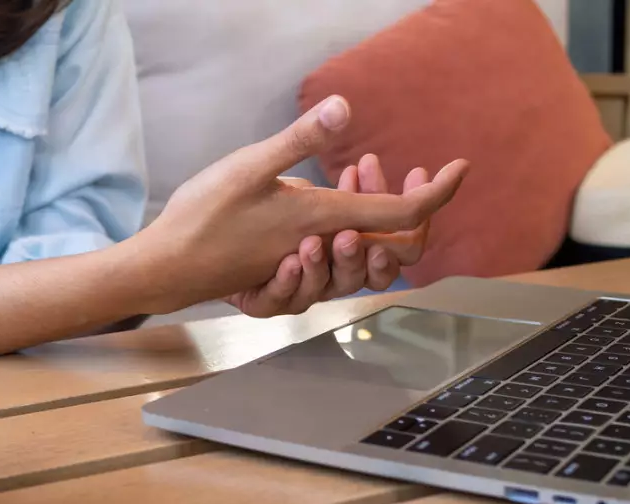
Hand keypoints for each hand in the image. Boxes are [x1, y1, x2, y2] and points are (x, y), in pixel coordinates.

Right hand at [130, 96, 468, 314]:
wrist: (170, 266)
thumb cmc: (204, 218)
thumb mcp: (249, 167)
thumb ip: (300, 140)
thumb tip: (345, 106)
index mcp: (323, 221)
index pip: (403, 216)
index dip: (439, 193)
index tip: (460, 168)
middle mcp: (324, 250)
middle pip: (398, 246)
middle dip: (412, 205)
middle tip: (390, 165)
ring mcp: (308, 265)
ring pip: (369, 254)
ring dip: (374, 213)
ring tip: (356, 170)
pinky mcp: (291, 271)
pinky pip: (339, 262)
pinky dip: (348, 230)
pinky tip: (330, 201)